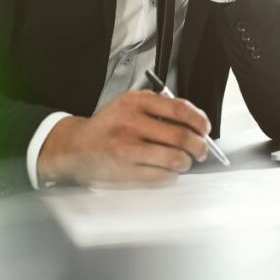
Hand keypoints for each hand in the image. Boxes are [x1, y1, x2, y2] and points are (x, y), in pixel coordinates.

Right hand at [37, 90, 210, 186]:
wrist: (75, 146)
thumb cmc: (107, 127)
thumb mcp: (128, 105)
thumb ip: (158, 108)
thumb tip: (195, 123)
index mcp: (134, 102)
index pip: (179, 109)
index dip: (199, 120)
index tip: (204, 128)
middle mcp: (130, 123)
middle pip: (181, 136)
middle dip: (198, 146)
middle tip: (200, 150)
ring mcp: (127, 149)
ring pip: (174, 159)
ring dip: (185, 163)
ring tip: (182, 161)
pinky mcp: (124, 172)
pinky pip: (162, 177)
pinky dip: (170, 176)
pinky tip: (165, 171)